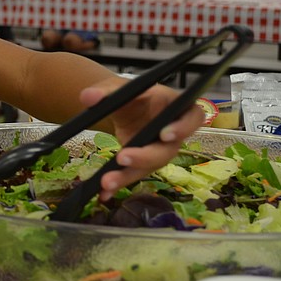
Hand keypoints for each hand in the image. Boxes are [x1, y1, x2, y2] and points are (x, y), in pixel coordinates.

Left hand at [78, 79, 204, 200]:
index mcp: (174, 107)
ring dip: (128, 177)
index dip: (183, 128)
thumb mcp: (118, 87)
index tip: (165, 134)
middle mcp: (171, 133)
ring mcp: (158, 150)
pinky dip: (119, 185)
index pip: (192, 117)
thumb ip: (105, 91)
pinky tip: (104, 194)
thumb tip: (87, 96)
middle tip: (122, 158)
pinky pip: (134, 175)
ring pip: (149, 168)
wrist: (122, 107)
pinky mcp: (143, 163)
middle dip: (145, 157)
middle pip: (166, 150)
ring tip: (107, 182)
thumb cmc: (131, 94)